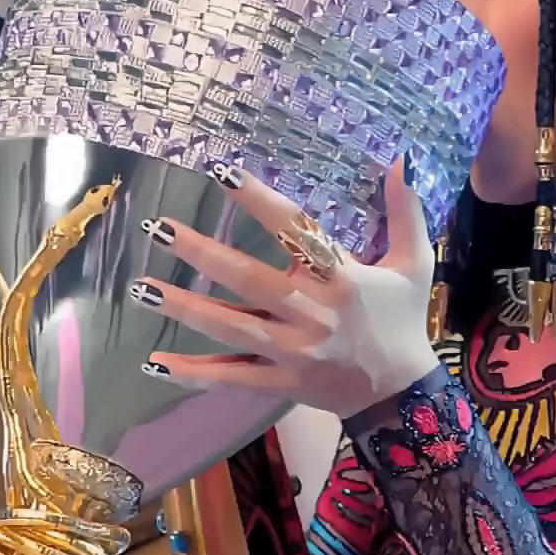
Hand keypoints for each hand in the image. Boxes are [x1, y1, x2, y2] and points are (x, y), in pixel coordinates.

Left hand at [134, 159, 442, 418]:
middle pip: (250, 281)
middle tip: (160, 227)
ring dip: (185, 309)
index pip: (296, 231)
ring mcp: (293, 352)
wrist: (402, 396)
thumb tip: (402, 158)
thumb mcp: (414, 264)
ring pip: (232, 329)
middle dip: (203, 254)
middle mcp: (313, 313)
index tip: (222, 172)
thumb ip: (406, 212)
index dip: (259, 201)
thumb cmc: (402, 321)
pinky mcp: (280, 383)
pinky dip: (194, 374)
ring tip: (141, 288)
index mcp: (342, 277)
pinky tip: (154, 362)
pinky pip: (232, 378)